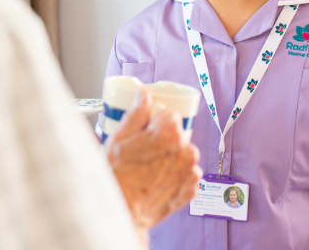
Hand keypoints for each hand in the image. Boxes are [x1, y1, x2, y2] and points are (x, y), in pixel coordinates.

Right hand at [106, 90, 201, 234]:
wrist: (123, 213)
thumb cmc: (117, 177)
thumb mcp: (119, 138)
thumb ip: (136, 113)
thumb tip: (144, 95)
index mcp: (170, 134)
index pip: (170, 115)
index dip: (155, 123)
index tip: (145, 133)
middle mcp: (186, 151)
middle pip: (177, 135)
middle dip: (163, 140)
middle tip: (143, 154)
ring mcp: (191, 172)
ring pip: (182, 155)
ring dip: (170, 158)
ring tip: (149, 170)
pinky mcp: (191, 189)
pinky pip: (186, 174)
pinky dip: (175, 176)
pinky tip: (157, 181)